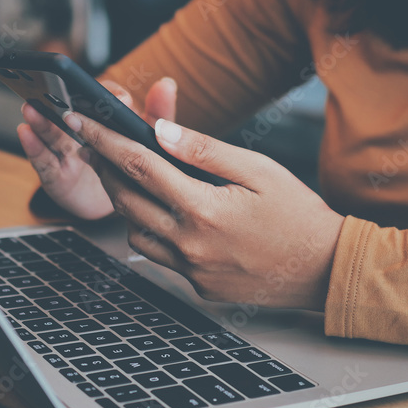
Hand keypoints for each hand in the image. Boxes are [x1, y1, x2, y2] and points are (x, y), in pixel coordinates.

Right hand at [17, 77, 176, 219]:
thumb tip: (166, 84)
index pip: (102, 95)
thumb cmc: (134, 164)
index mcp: (104, 115)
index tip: (120, 99)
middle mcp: (80, 128)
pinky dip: (33, 146)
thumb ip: (158, 114)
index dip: (108, 94)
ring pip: (51, 131)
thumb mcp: (150, 140)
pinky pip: (42, 159)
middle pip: (69, 108)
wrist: (122, 203)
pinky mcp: (55, 174)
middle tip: (60, 93)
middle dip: (62, 99)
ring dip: (41, 118)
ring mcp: (65, 149)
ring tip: (33, 107)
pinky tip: (27, 133)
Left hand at [64, 112, 344, 310]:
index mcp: (203, 210)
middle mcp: (190, 245)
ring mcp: (192, 271)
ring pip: (135, 232)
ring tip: (133, 175)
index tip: (80, 121)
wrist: (327, 269)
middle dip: (104, 167)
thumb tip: (159, 130)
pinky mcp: (198, 286)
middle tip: (95, 143)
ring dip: (127, 202)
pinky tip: (167, 212)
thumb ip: (204, 150)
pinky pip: (159, 256)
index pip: (138, 165)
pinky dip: (153, 230)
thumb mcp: (259, 169)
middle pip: (125, 200)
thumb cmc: (299, 214)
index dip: (104, 139)